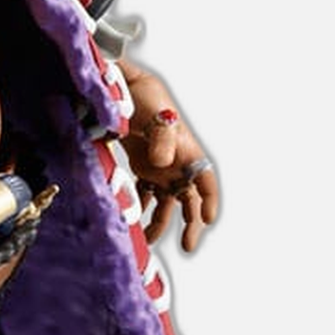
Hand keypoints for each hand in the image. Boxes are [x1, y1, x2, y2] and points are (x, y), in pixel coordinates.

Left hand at [119, 61, 219, 252]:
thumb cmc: (146, 97)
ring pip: (166, 202)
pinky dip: (141, 208)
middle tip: (188, 246)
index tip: (207, 220)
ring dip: (160, 222)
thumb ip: (162, 138)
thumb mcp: (157, 114)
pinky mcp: (142, 168)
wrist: (125, 88)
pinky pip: (146, 194)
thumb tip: (162, 164)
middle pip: (190, 200)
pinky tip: (133, 223)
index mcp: (189, 152)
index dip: (209, 201)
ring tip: (148, 241)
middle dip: (191, 224)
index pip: (206, 181)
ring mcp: (161, 168)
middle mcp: (179, 164)